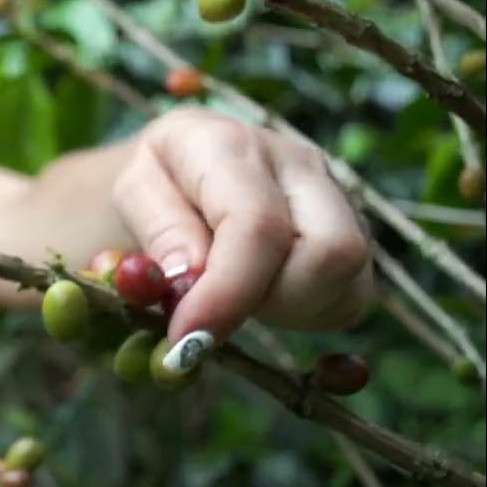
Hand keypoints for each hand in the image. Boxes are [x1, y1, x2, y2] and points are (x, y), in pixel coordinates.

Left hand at [111, 108, 372, 362]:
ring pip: (350, 277)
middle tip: (215, 315)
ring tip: (235, 297)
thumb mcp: (131, 193)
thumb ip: (160, 231)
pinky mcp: (355, 228)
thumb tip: (193, 277)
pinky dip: (308, 314)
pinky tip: (263, 298)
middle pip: (332, 251)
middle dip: (274, 304)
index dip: (227, 293)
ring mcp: (336, 194)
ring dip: (290, 311)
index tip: (188, 340)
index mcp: (230, 145)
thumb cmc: (154, 183)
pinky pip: (353, 294)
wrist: (180, 168)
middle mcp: (297, 162)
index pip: (257, 226)